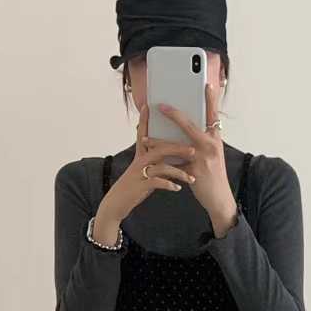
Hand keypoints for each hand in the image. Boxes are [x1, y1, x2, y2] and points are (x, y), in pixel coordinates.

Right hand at [97, 103, 196, 231]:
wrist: (117, 203)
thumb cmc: (134, 187)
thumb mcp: (144, 171)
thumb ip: (157, 162)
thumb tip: (173, 155)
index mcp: (140, 156)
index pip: (143, 134)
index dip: (145, 121)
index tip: (148, 107)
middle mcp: (139, 161)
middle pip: (160, 149)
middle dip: (177, 148)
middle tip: (193, 150)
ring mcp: (139, 173)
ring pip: (161, 167)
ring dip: (178, 172)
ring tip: (190, 177)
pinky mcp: (139, 186)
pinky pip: (157, 183)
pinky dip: (169, 185)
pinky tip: (177, 188)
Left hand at [156, 81, 238, 235]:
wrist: (220, 199)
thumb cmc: (213, 176)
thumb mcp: (212, 155)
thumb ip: (200, 142)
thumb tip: (182, 131)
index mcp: (215, 139)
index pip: (213, 115)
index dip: (210, 99)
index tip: (207, 84)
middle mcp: (211, 146)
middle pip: (191, 125)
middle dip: (175, 114)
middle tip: (161, 106)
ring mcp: (203, 159)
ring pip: (177, 145)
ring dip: (159, 140)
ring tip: (145, 137)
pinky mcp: (194, 172)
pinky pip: (173, 164)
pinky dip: (161, 161)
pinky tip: (150, 158)